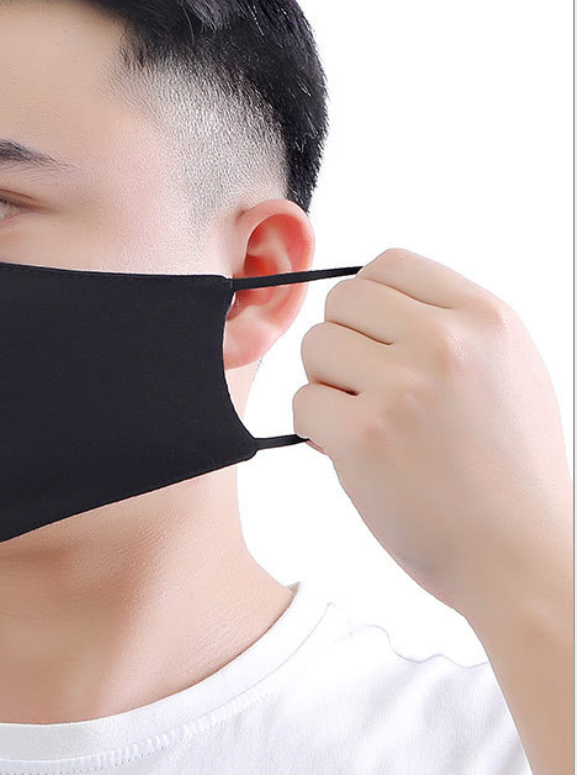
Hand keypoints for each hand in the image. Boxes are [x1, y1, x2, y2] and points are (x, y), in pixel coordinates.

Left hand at [292, 247, 572, 618]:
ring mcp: (404, 388)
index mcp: (486, 318)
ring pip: (314, 347)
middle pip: (341, 300)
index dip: (369, 304)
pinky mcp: (365, 437)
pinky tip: (352, 454)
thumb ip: (450, 325)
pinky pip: (301, 403)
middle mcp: (446, 343)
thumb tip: (373, 297)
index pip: (388, 264)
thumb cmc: (510, 471)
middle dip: (342, 342)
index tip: (375, 340)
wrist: (524, 560)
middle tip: (363, 387)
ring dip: (326, 386)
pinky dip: (315, 431)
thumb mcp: (510, 371)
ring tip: (366, 423)